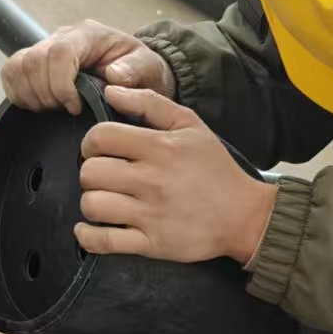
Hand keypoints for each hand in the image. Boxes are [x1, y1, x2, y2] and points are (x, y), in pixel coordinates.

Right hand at [1, 20, 175, 115]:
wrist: (135, 70)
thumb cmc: (139, 69)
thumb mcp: (148, 68)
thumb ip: (134, 70)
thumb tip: (113, 76)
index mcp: (88, 35)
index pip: (58, 53)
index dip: (60, 85)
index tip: (74, 106)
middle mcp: (62, 38)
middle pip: (32, 61)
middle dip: (45, 93)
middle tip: (63, 109)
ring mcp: (45, 49)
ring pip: (16, 66)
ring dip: (30, 95)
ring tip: (52, 107)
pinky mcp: (34, 64)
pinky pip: (11, 74)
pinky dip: (18, 94)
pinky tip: (40, 105)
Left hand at [76, 85, 277, 264]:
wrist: (244, 216)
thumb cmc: (216, 169)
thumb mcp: (190, 125)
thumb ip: (149, 103)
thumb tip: (110, 90)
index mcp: (160, 148)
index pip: (100, 137)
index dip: (90, 142)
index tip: (98, 150)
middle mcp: (152, 181)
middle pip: (90, 172)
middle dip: (90, 173)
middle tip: (103, 177)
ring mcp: (150, 215)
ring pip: (93, 205)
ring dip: (91, 203)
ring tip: (104, 201)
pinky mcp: (152, 243)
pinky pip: (104, 241)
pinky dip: (88, 236)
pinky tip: (89, 229)